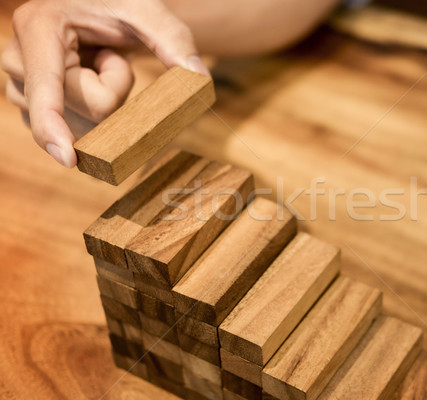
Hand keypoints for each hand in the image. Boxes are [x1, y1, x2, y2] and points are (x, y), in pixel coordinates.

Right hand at [1, 0, 208, 166]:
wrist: (95, 5)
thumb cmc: (117, 3)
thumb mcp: (148, 11)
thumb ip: (174, 41)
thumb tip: (200, 79)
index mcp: (39, 27)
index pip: (45, 88)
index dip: (54, 125)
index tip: (69, 158)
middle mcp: (18, 57)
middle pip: (83, 111)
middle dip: (111, 91)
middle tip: (107, 54)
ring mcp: (20, 84)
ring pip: (79, 124)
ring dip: (103, 99)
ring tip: (96, 61)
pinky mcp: (30, 103)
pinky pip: (72, 129)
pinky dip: (92, 110)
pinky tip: (88, 76)